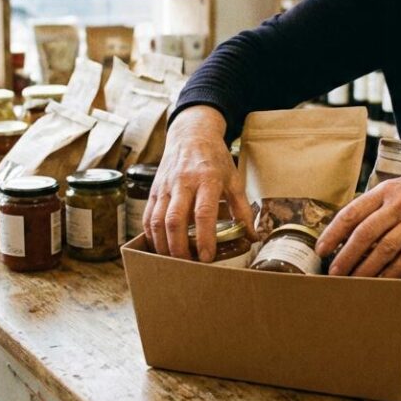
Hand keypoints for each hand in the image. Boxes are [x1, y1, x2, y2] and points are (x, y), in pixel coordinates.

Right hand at [142, 105, 255, 261]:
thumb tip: (252, 236)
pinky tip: (160, 247)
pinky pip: (148, 216)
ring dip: (162, 245)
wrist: (191, 134)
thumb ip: (243, 209)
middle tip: (187, 265)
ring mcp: (165, 186)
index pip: (203, 213)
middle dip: (179, 248)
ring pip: (157, 220)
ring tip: (173, 261)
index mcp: (207, 179)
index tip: (207, 258)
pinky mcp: (153, 190)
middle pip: (175, 220)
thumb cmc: (215, 159)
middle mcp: (183, 183)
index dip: (204, 238)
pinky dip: (151, 235)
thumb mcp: (234, 180)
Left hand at [314, 165, 400, 277]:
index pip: (352, 212)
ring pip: (384, 250)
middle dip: (345, 256)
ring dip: (365, 268)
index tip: (321, 249)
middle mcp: (399, 205)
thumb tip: (350, 226)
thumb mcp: (400, 185)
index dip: (333, 233)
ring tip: (352, 281)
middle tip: (333, 273)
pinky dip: (392, 273)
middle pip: (365, 234)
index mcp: (386, 190)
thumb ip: (377, 203)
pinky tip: (381, 282)